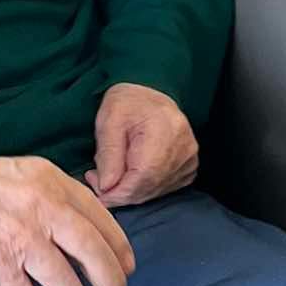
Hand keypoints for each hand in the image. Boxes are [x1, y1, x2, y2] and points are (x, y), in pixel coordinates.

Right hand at [0, 155, 133, 285]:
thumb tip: (88, 227)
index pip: (98, 217)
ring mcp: (20, 241)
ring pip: (63, 281)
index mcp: (52, 184)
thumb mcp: (27, 174)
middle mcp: (41, 211)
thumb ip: (58, 194)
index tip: (128, 267)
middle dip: (110, 281)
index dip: (118, 246)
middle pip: (90, 251)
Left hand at [86, 83, 197, 208]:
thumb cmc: (127, 104)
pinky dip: (143, 188)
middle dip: (118, 192)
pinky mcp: (189, 166)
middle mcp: (184, 149)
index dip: (116, 192)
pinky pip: (163, 188)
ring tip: (111, 171)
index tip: (95, 186)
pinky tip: (130, 173)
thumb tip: (106, 187)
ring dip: (129, 190)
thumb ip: (108, 155)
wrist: (149, 93)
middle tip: (97, 178)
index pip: (141, 179)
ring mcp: (189, 159)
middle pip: (148, 188)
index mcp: (164, 133)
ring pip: (154, 191)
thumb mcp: (109, 122)